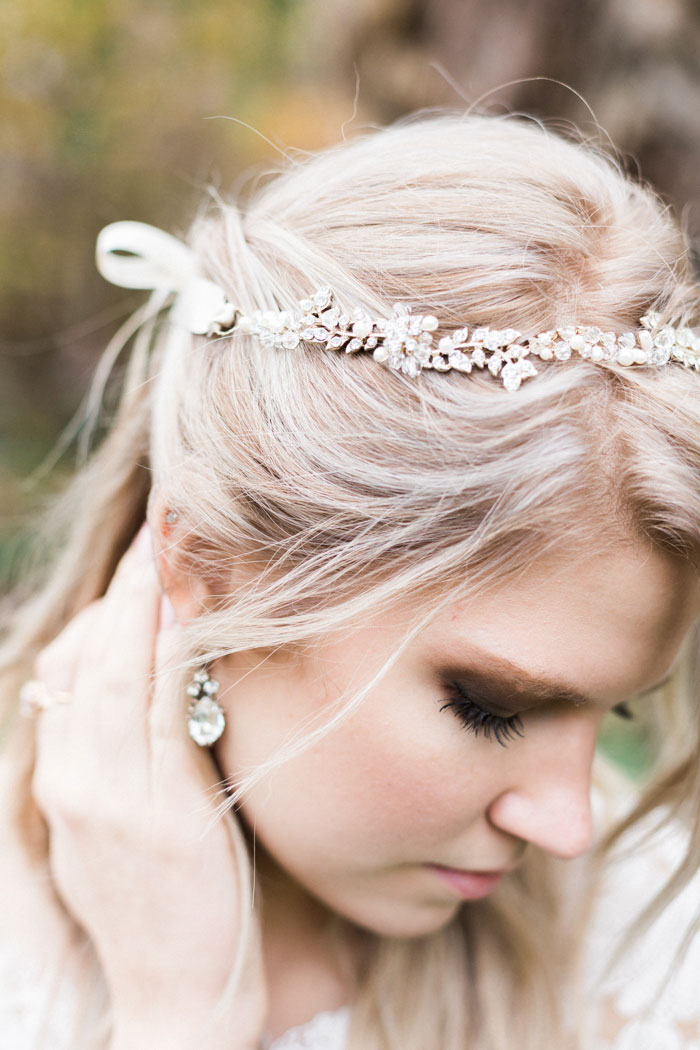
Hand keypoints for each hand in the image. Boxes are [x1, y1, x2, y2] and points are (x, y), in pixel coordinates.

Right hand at [31, 526, 266, 1049]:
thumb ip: (123, 761)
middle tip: (162, 521)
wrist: (175, 1000)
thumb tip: (155, 694)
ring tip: (172, 540)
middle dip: (127, 584)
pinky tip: (190, 606)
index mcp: (62, 782)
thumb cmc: (164, 911)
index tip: (143, 557)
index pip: (75, 670)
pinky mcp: (158, 811)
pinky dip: (172, 649)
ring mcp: (111, 796)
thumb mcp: (118, 831)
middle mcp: (74, 781)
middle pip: (94, 656)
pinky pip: (162, 709)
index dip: (107, 607)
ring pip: (121, 671)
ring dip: (146, 600)